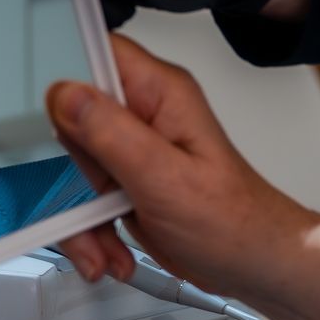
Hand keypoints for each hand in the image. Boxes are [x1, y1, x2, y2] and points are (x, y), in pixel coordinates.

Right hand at [48, 36, 319, 319]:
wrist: (254, 265)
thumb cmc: (233, 223)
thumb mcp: (165, 179)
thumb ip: (112, 134)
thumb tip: (66, 94)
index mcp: (160, 95)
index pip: (98, 54)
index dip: (68, 85)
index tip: (64, 132)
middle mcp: (146, 116)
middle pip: (75, 120)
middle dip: (75, 174)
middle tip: (97, 206)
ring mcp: (136, 151)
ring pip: (77, 168)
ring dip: (81, 219)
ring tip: (104, 249)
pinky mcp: (129, 183)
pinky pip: (87, 199)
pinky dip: (91, 233)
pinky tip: (111, 254)